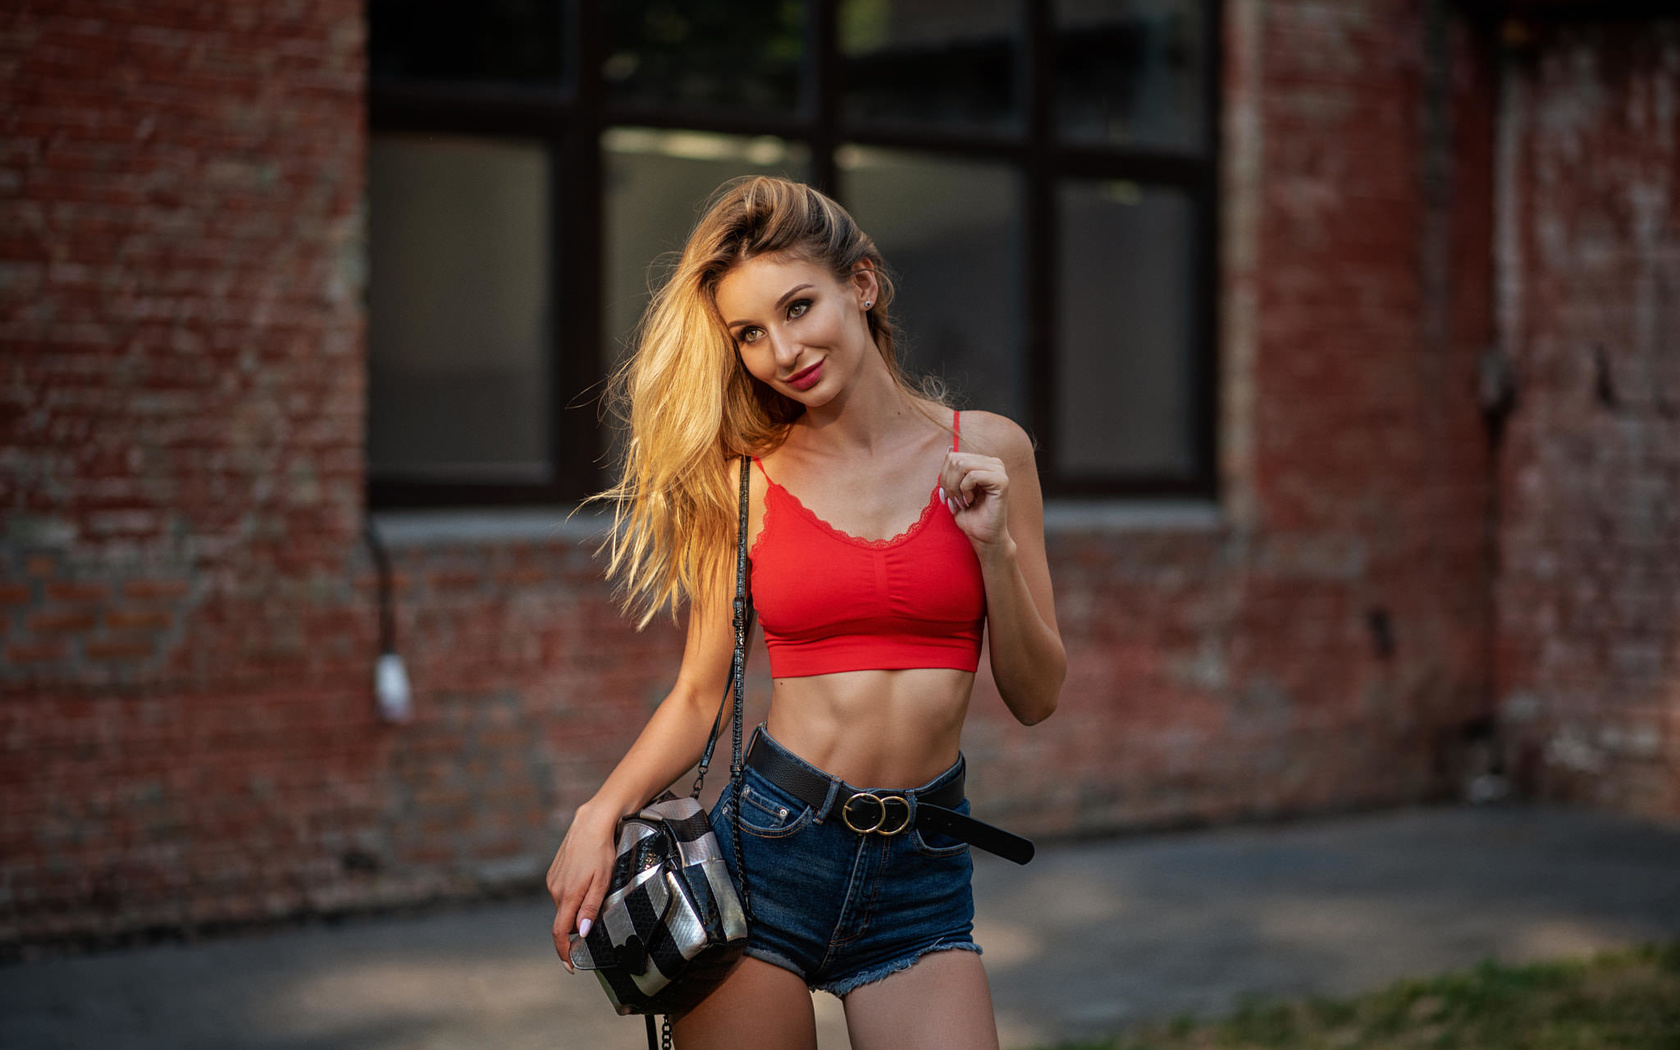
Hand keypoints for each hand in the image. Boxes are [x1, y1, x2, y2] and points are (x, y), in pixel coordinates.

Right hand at [547, 804, 617, 972]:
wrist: (592, 822)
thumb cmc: (602, 851)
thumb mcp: (602, 881)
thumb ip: (591, 908)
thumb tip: (582, 933)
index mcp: (567, 895)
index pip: (560, 932)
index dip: (564, 952)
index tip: (570, 966)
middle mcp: (555, 890)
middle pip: (565, 919)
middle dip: (579, 924)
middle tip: (598, 915)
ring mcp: (553, 880)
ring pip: (565, 905)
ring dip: (577, 907)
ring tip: (596, 889)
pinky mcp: (554, 872)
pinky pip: (562, 892)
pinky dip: (573, 894)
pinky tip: (587, 880)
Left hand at [937, 450, 1011, 553]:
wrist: (984, 537)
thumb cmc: (970, 516)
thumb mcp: (955, 490)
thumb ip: (951, 472)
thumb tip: (947, 451)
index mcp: (983, 463)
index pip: (952, 456)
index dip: (944, 477)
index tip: (948, 496)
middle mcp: (993, 463)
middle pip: (955, 460)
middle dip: (948, 483)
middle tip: (955, 501)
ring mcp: (999, 470)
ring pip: (962, 465)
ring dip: (956, 487)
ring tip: (962, 502)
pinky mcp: (1002, 481)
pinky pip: (973, 475)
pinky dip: (965, 490)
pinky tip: (971, 501)